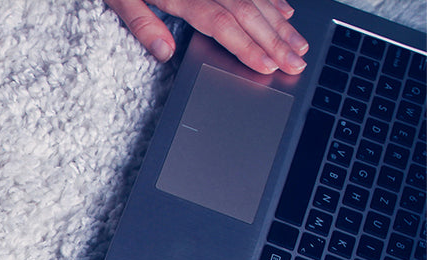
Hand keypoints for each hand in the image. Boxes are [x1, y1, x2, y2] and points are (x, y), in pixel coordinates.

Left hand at [104, 0, 310, 74]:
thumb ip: (142, 23)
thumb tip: (164, 52)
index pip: (222, 23)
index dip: (247, 47)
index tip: (268, 66)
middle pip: (247, 12)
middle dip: (275, 40)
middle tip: (296, 63)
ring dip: (279, 23)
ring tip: (298, 44)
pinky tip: (285, 12)